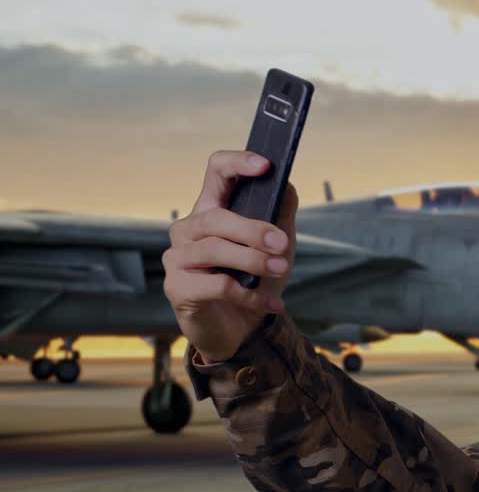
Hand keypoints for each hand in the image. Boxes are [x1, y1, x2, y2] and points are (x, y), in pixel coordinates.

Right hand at [163, 151, 297, 361]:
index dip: (237, 163)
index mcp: (212, 209)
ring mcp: (178, 258)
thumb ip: (281, 214)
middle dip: (253, 230)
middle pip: (215, 217)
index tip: (266, 166)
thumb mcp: (277, 245)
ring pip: (213, 250)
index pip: (216, 172)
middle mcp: (188, 229)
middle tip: (281, 244)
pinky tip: (272, 303)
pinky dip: (250, 294)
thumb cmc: (256, 279)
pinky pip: (217, 286)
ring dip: (252, 260)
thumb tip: (286, 184)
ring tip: (280, 269)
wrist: (243, 328)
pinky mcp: (178, 289)